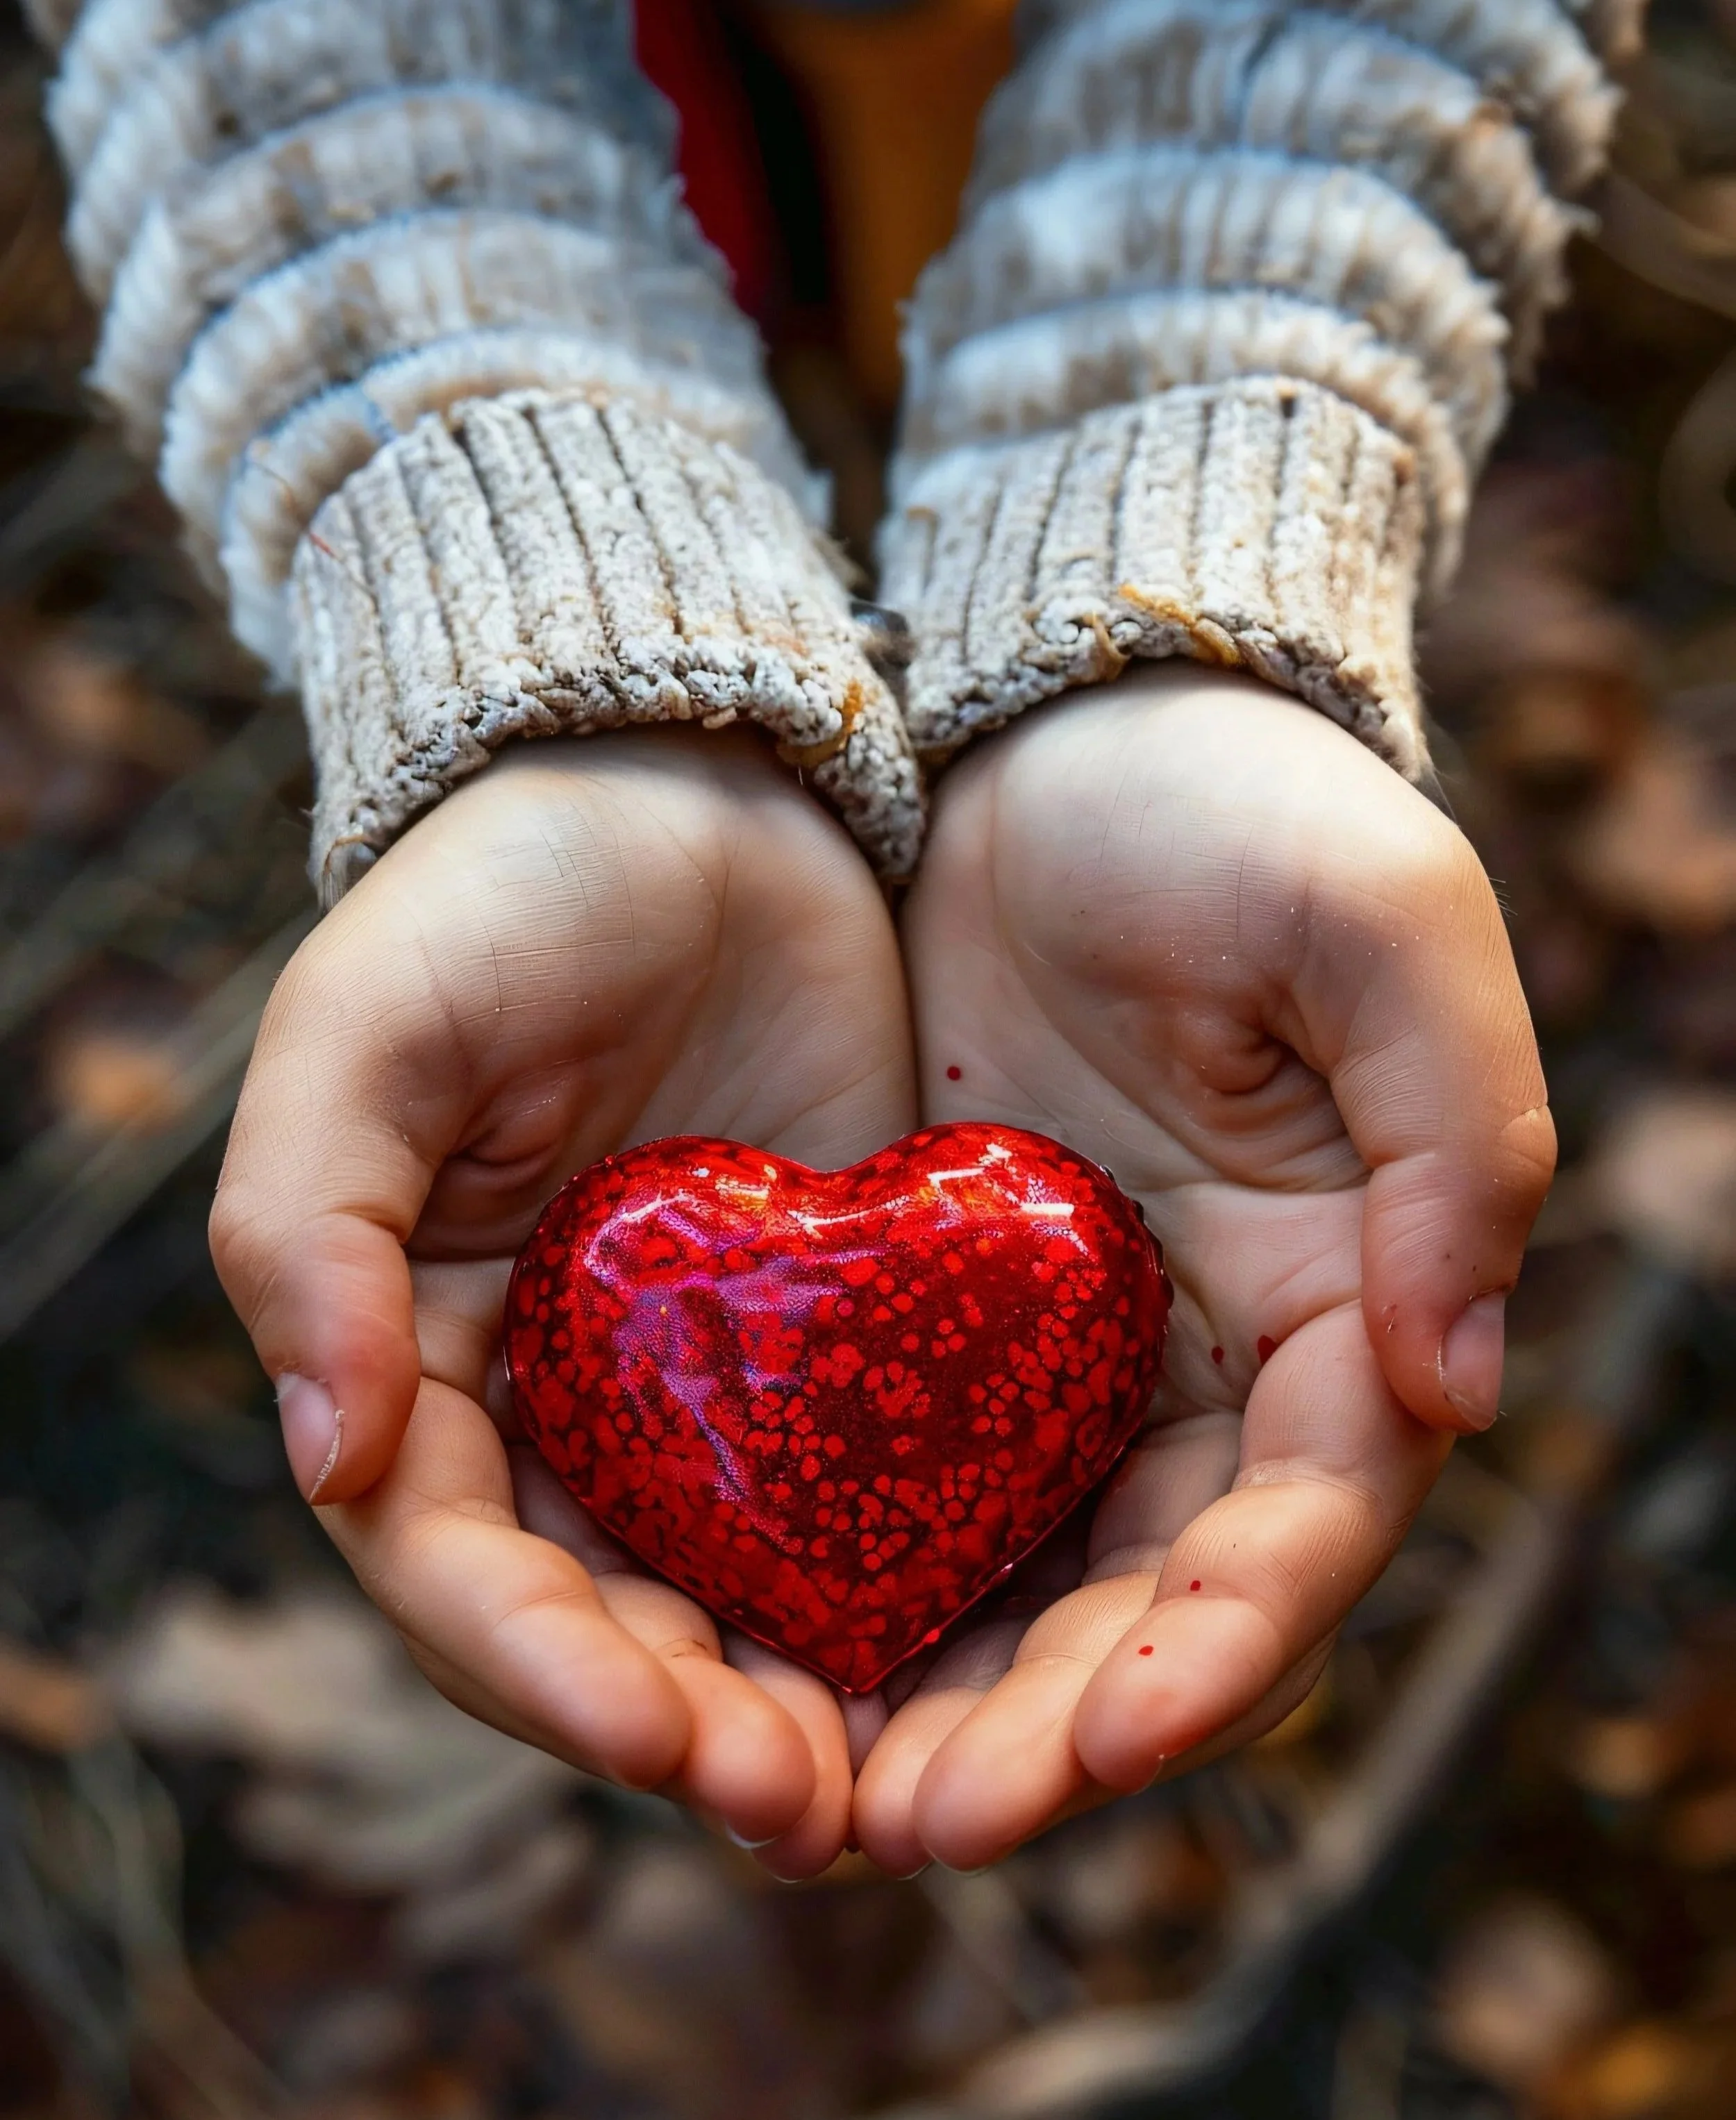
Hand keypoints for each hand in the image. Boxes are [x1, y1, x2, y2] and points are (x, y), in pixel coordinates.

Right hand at [211, 729, 914, 1876]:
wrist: (695, 789)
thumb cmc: (506, 893)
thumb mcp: (370, 1031)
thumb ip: (307, 1229)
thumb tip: (324, 1458)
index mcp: (420, 1357)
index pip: (455, 1564)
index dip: (539, 1666)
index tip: (655, 1733)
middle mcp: (560, 1403)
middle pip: (608, 1620)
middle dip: (692, 1726)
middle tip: (809, 1806)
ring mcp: (706, 1384)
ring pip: (742, 1596)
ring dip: (810, 1704)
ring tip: (901, 1784)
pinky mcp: (843, 1338)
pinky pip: (866, 1493)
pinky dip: (905, 1588)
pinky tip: (986, 1649)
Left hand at [853, 667, 1553, 1872]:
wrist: (1066, 733)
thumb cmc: (1241, 809)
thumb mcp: (1386, 928)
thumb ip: (1458, 1140)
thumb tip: (1466, 1385)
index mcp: (1345, 1297)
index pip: (1306, 1518)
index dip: (1229, 1641)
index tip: (1120, 1737)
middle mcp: (1217, 1359)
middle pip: (1154, 1594)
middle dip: (1062, 1724)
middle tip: (930, 1823)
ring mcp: (1076, 1351)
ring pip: (1028, 1576)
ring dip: (951, 1699)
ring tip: (835, 1803)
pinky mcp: (949, 1316)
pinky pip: (912, 1482)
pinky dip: (864, 1581)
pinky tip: (769, 1656)